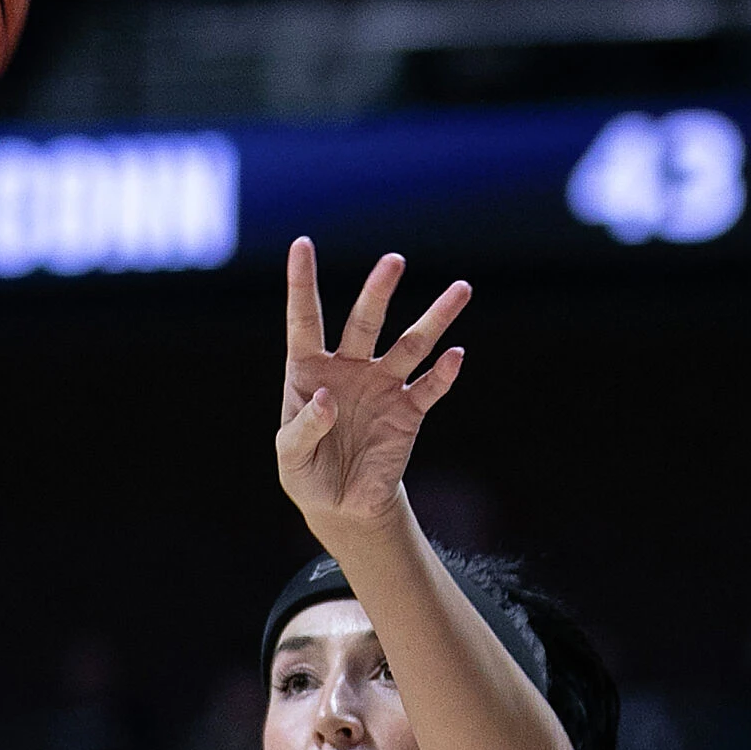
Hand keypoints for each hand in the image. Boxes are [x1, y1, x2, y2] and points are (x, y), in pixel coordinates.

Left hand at [275, 240, 469, 534]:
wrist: (341, 504)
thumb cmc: (306, 473)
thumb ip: (302, 428)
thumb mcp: (290, 457)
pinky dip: (444, 374)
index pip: (305, 320)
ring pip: (411, 345)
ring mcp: (382, 386)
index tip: (302, 244)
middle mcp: (349, 368)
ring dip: (435, 320)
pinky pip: (430, 388)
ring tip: (460, 290)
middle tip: (394, 261)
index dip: (302, 284)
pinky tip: (456, 357)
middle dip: (379, 292)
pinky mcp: (409, 411)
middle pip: (365, 322)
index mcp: (308, 370)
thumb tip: (327, 398)